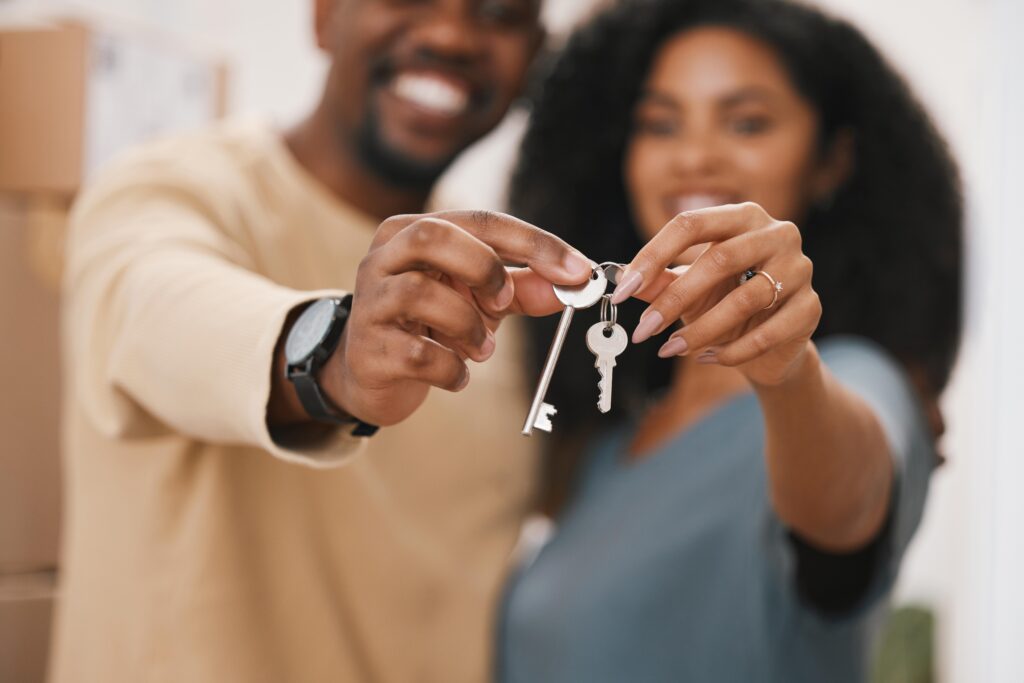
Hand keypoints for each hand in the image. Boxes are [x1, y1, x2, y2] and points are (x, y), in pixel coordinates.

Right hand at [323, 210, 592, 425]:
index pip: (481, 220)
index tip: (580, 272)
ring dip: (468, 325)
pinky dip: (451, 368)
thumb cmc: (429, 324)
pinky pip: (418, 354)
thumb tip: (574, 284)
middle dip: (483, 268)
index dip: (535, 244)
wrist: (372, 374)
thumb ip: (523, 288)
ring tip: (481, 349)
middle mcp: (385, 257)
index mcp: (414, 231)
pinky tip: (456, 374)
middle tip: (504, 303)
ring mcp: (370, 302)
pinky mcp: (369, 349)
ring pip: (421, 293)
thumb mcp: (479, 300)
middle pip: (432, 236)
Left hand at [612, 202, 820, 386]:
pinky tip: (706, 359)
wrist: (771, 344)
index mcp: (742, 217)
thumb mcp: (688, 289)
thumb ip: (659, 282)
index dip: (653, 255)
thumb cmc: (725, 302)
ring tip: (671, 349)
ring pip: (745, 299)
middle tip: (644, 329)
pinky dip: (731, 351)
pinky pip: (767, 333)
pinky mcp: (811, 308)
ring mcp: (800, 269)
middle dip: (674, 299)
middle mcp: (777, 234)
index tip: (623, 289)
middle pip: (719, 259)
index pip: (691, 223)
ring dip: (701, 330)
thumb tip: (622, 279)